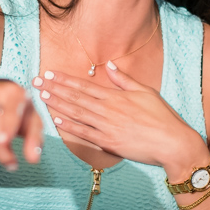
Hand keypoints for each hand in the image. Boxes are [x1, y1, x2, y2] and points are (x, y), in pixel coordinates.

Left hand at [33, 62, 207, 177]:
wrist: (172, 143)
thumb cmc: (162, 117)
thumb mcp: (146, 92)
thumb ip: (125, 80)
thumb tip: (111, 65)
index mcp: (117, 97)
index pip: (85, 85)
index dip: (65, 80)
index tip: (50, 74)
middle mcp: (108, 110)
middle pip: (76, 98)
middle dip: (55, 89)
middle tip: (37, 82)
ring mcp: (107, 127)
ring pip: (77, 114)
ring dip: (58, 105)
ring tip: (42, 97)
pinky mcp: (109, 143)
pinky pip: (84, 134)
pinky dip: (70, 127)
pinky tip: (57, 121)